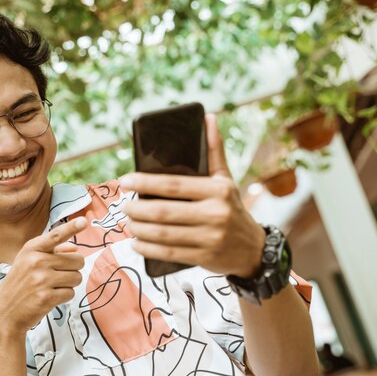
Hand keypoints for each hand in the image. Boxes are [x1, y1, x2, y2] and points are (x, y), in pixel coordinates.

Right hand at [0, 217, 86, 334]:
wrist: (5, 314)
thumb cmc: (20, 284)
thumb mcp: (28, 262)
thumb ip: (52, 251)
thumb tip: (75, 248)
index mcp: (31, 249)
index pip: (56, 235)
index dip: (71, 227)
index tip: (84, 221)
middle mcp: (36, 261)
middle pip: (77, 260)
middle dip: (73, 269)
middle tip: (58, 276)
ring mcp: (41, 280)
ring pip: (77, 277)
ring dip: (69, 284)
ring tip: (52, 287)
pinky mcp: (47, 297)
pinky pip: (71, 293)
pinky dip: (64, 297)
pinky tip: (50, 298)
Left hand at [121, 113, 265, 277]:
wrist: (253, 249)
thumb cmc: (232, 208)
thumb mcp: (226, 180)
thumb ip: (214, 151)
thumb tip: (208, 117)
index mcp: (218, 191)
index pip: (174, 185)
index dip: (146, 182)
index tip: (125, 180)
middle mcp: (216, 214)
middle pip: (165, 211)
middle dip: (138, 209)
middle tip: (124, 206)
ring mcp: (210, 238)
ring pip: (164, 234)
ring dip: (139, 229)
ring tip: (128, 223)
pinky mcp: (204, 257)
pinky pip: (168, 254)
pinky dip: (148, 249)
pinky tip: (137, 243)